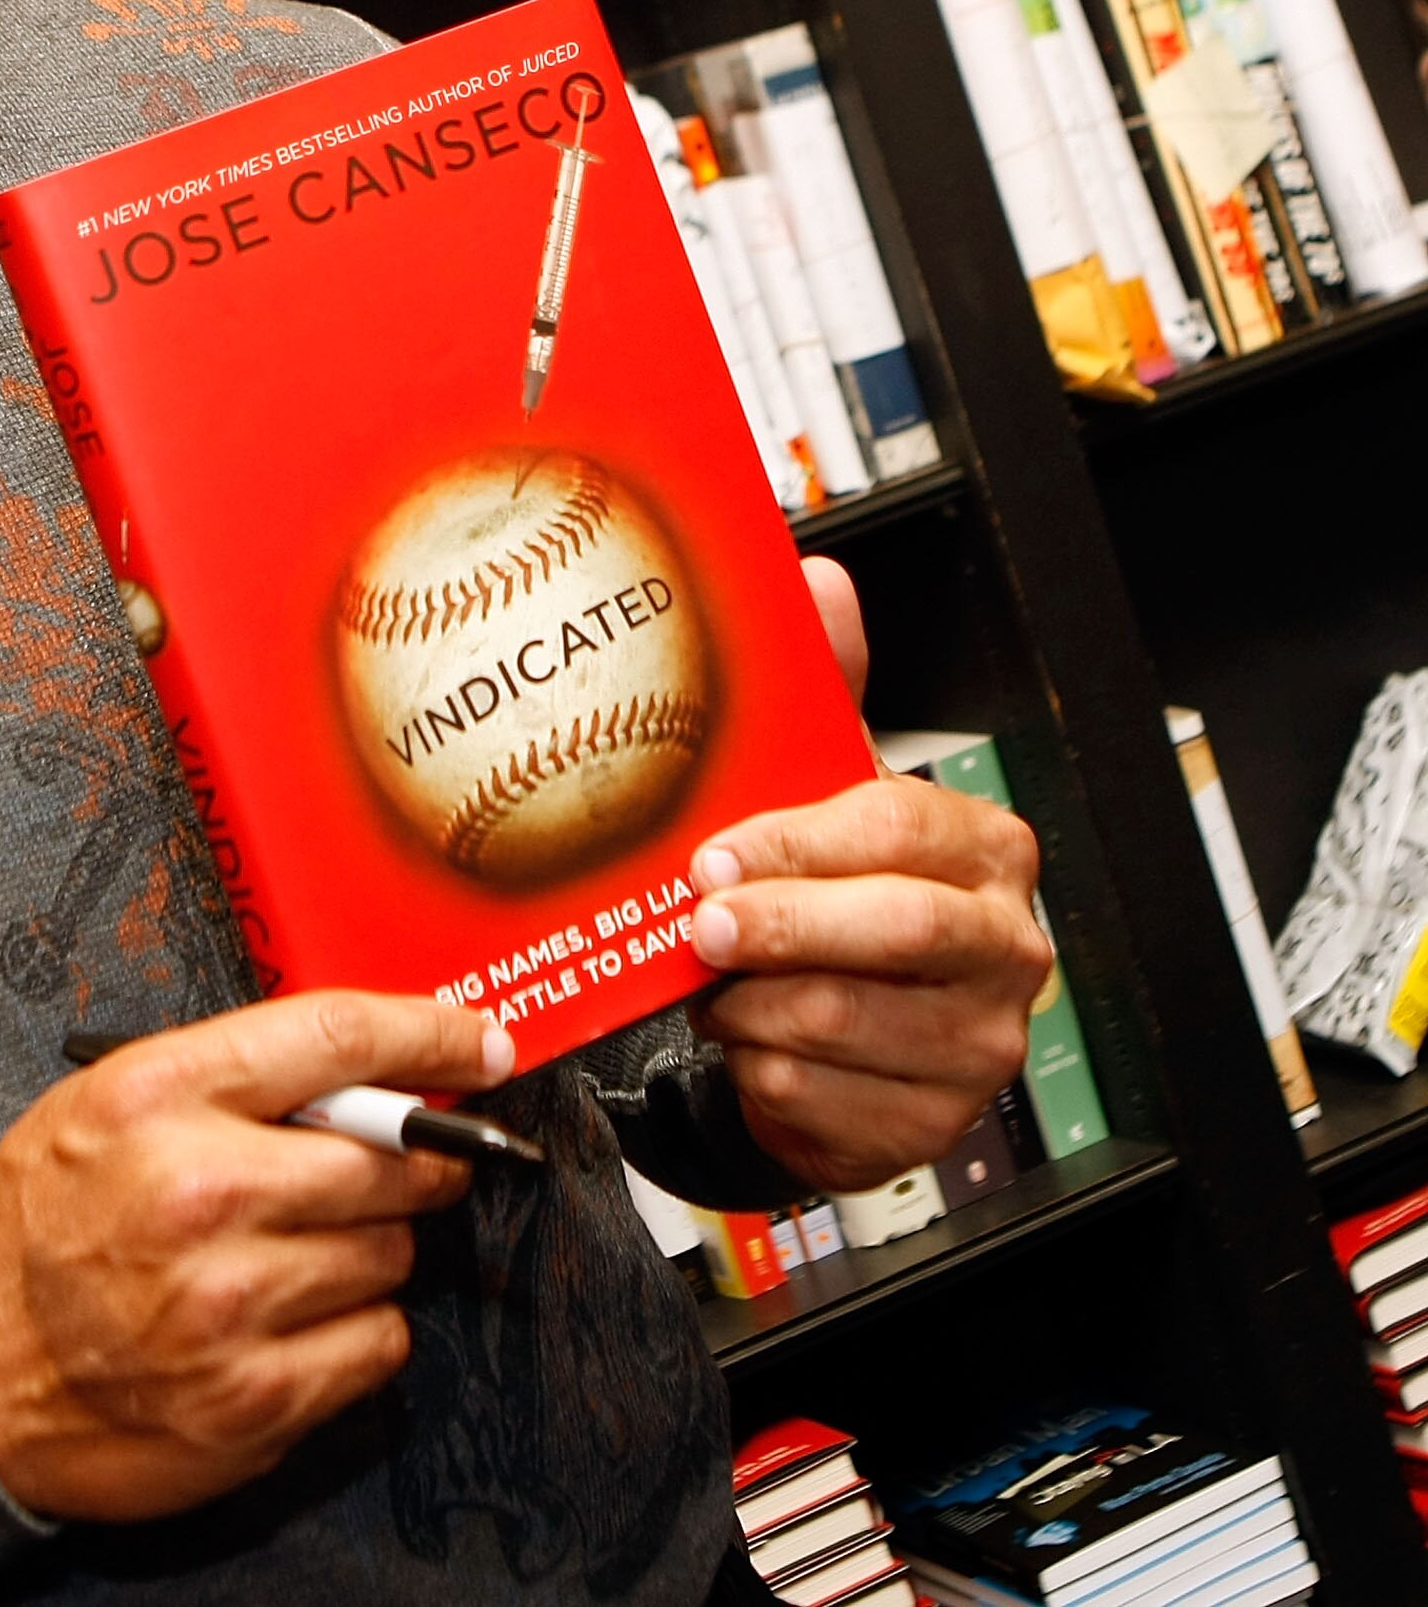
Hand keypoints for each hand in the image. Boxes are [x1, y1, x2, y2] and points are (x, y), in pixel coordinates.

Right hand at [0, 994, 513, 1521]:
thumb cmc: (45, 1223)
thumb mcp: (107, 1104)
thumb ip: (230, 1077)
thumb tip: (372, 1070)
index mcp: (158, 1097)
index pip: (336, 1037)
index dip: (431, 1032)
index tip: (481, 1040)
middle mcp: (199, 1191)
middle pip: (391, 1157)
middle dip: (415, 1159)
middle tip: (402, 1166)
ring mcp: (231, 1303)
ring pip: (393, 1251)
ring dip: (372, 1246)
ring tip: (301, 1250)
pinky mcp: (256, 1397)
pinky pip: (380, 1341)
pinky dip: (359, 1327)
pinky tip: (297, 1317)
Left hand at [686, 562, 1048, 1192]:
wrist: (839, 1035)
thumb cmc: (837, 895)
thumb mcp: (830, 791)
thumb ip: (829, 691)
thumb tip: (820, 578)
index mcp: (984, 851)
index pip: (898, 828)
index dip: (797, 843)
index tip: (713, 853)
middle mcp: (1004, 947)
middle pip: (894, 929)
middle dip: (779, 925)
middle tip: (699, 923)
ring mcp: (980, 1043)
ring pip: (844, 1021)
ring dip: (751, 1002)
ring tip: (713, 982)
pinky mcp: (933, 1125)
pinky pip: (821, 1096)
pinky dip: (760, 1068)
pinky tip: (747, 1039)